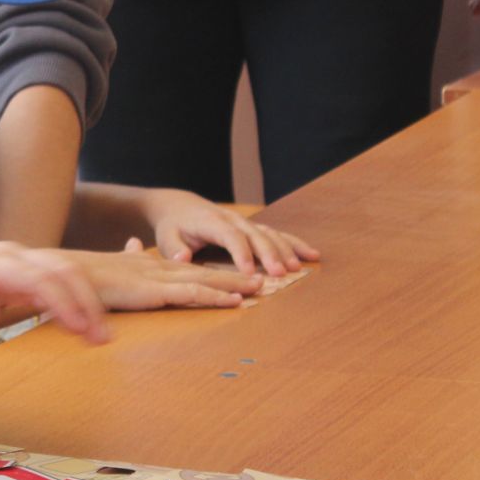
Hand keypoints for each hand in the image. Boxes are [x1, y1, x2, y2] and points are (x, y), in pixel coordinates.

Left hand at [0, 241, 110, 343]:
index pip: (37, 278)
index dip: (61, 301)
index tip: (78, 327)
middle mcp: (15, 255)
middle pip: (62, 269)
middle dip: (86, 301)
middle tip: (103, 337)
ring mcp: (25, 259)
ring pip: (68, 270)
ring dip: (89, 300)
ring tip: (103, 335)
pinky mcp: (30, 269)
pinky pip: (62, 278)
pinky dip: (80, 298)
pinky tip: (89, 322)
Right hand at [66, 246, 261, 311]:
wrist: (62, 274)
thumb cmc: (80, 275)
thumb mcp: (108, 262)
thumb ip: (125, 254)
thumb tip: (132, 243)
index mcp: (146, 264)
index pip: (187, 268)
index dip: (213, 271)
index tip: (236, 274)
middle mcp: (157, 268)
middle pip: (204, 272)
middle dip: (233, 275)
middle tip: (263, 279)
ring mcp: (156, 278)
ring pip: (205, 280)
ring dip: (234, 284)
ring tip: (260, 288)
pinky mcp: (152, 291)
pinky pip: (191, 294)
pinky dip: (216, 297)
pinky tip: (236, 302)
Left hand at [139, 189, 320, 274]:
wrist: (179, 206)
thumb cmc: (173, 226)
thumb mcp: (166, 237)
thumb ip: (174, 249)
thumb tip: (183, 259)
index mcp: (212, 222)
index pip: (230, 237)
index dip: (241, 254)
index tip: (250, 273)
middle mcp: (233, 220)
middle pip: (256, 235)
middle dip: (269, 254)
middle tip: (281, 274)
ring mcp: (246, 223)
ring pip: (270, 234)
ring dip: (286, 250)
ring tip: (298, 268)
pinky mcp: (254, 228)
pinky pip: (277, 234)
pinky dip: (295, 244)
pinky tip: (312, 255)